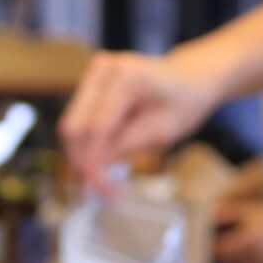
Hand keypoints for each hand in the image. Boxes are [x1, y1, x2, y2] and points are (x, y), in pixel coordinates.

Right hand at [60, 45, 225, 176]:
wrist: (190, 78)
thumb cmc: (184, 103)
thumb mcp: (163, 131)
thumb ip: (125, 146)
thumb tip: (92, 169)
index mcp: (126, 77)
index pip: (95, 128)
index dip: (93, 164)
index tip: (103, 192)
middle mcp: (103, 69)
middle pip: (75, 127)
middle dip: (83, 163)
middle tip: (100, 193)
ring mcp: (94, 73)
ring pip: (72, 126)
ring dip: (82, 156)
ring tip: (104, 183)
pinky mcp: (90, 83)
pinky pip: (79, 120)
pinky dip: (87, 145)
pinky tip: (103, 163)